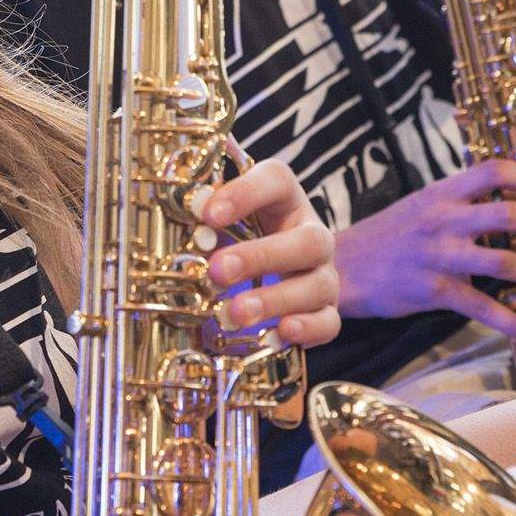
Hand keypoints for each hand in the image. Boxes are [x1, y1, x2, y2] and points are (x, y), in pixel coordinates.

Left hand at [195, 159, 340, 348]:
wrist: (270, 273)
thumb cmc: (238, 238)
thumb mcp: (220, 222)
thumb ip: (203, 215)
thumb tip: (186, 207)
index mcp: (284, 199)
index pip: (275, 181)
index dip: (244, 194)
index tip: (208, 215)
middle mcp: (312, 234)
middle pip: (306, 240)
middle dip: (261, 257)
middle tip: (218, 271)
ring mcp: (323, 274)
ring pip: (316, 285)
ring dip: (275, 300)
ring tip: (234, 313)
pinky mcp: (326, 310)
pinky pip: (328, 322)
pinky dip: (306, 330)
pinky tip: (277, 334)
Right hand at [331, 161, 515, 339]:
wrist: (339, 267)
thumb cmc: (387, 237)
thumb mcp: (422, 206)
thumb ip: (461, 204)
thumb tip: (509, 205)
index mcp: (442, 193)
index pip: (494, 170)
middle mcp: (442, 220)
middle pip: (509, 213)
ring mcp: (438, 256)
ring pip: (503, 262)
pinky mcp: (433, 291)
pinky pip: (484, 309)